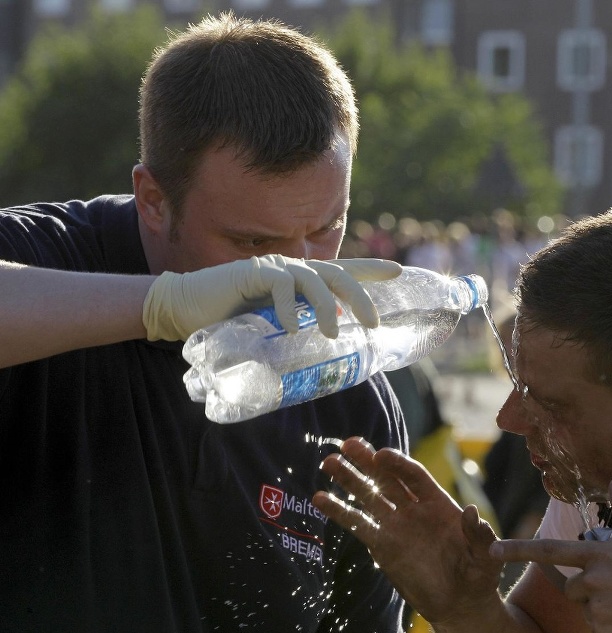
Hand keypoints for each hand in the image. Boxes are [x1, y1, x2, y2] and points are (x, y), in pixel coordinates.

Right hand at [142, 255, 401, 340]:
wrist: (186, 309)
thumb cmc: (230, 322)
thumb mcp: (271, 328)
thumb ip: (296, 332)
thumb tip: (324, 357)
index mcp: (301, 281)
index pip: (343, 271)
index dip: (371, 269)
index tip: (400, 272)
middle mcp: (293, 270)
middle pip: (337, 274)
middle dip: (360, 296)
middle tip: (373, 323)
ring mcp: (273, 270)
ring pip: (312, 279)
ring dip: (326, 306)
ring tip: (332, 332)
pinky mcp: (251, 274)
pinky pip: (279, 286)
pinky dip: (286, 308)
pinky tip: (287, 328)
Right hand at [312, 437, 503, 624]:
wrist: (460, 603)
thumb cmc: (478, 575)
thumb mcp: (487, 555)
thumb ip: (480, 535)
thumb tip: (472, 513)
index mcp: (439, 503)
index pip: (414, 476)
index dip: (398, 464)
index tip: (381, 454)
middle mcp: (414, 509)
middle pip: (388, 478)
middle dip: (368, 461)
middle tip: (348, 444)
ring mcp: (396, 525)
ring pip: (369, 496)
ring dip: (350, 479)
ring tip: (329, 462)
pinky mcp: (382, 546)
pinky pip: (358, 525)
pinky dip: (340, 512)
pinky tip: (320, 499)